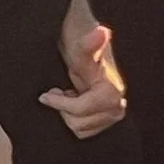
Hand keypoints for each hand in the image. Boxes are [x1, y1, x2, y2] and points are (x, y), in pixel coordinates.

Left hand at [40, 19, 125, 137]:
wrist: (86, 43)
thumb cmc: (81, 45)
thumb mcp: (80, 46)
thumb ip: (89, 43)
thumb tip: (101, 32)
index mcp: (112, 91)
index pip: (80, 109)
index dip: (60, 102)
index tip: (47, 94)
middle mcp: (117, 104)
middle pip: (79, 123)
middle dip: (65, 107)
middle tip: (62, 91)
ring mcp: (113, 113)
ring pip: (81, 129)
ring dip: (69, 112)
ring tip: (69, 94)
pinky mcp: (107, 118)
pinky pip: (85, 130)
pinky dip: (74, 117)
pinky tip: (74, 100)